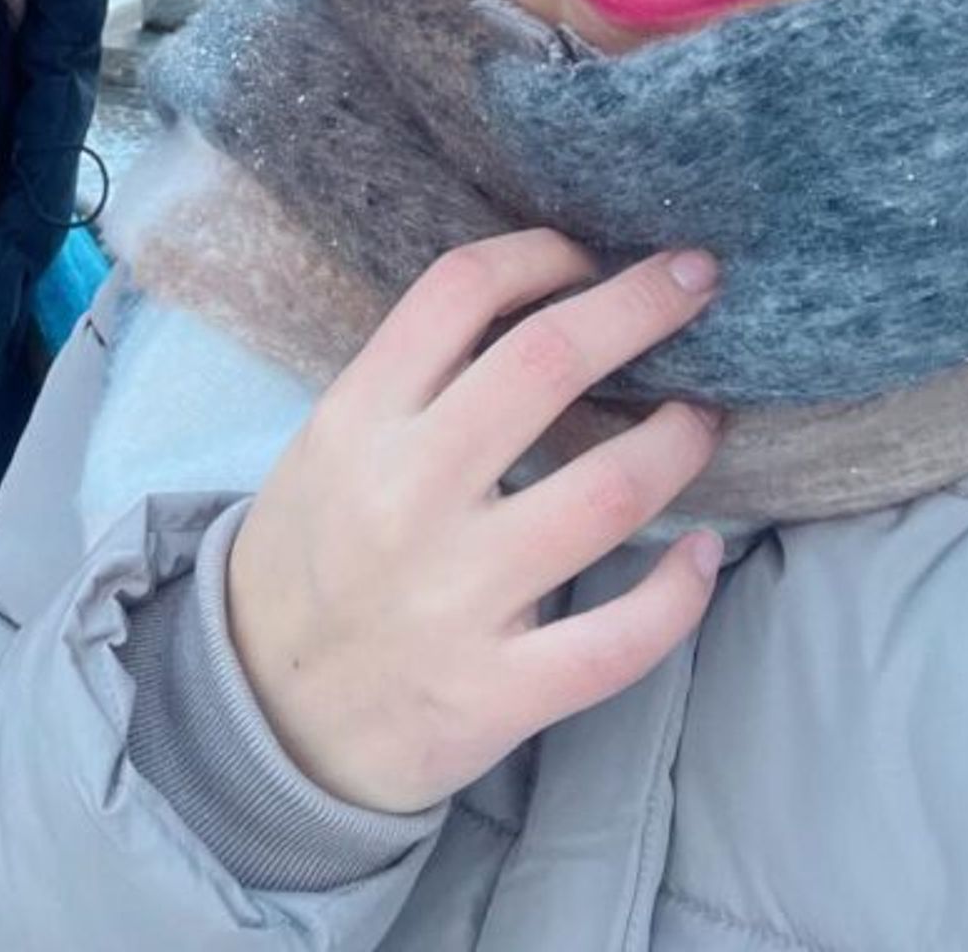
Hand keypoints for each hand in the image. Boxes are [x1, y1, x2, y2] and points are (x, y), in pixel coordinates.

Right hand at [225, 230, 723, 815]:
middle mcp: (407, 493)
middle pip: (546, 362)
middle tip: (696, 279)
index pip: (459, 291)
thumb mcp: (333, 444)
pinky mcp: (498, 691)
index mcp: (359, 419)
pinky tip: (703, 555)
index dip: (540, 254)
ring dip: (677, 442)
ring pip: (605, 494)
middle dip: (639, 305)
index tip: (588, 255)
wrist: (265, 713)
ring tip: (701, 419)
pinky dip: (680, 592)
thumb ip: (416, 381)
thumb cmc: (315, 554)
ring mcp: (455, 596)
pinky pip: (620, 640)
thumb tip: (545, 305)